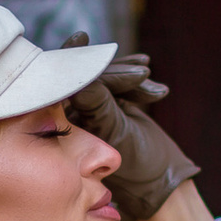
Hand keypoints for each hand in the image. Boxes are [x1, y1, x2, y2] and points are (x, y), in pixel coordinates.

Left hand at [59, 36, 199, 220]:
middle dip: (113, 73)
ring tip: (149, 81)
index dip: (70, 61)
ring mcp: (91, 108)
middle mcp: (70, 114)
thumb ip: (98, 106)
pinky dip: (135, 81)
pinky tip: (150, 76)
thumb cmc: (136, 166)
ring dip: (128, 77)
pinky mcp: (110, 103)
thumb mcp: (117, 134)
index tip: (80, 40)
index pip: (59, 85)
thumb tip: (83, 80)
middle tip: (141, 71)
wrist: (161, 180)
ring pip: (103, 77)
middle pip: (83, 76)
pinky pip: (118, 82)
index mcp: (59, 124)